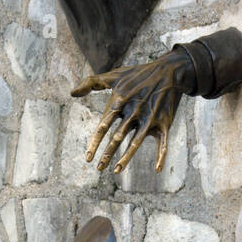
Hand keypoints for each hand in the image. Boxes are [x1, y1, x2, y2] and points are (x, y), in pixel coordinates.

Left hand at [73, 49, 193, 173]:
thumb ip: (91, 82)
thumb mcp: (115, 75)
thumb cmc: (138, 74)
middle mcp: (134, 111)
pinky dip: (161, 156)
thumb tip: (72, 93)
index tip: (88, 158)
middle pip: (117, 136)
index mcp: (120, 101)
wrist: (169, 71)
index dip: (94, 143)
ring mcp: (150, 118)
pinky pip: (163, 142)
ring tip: (116, 170)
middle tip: (99, 168)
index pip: (103, 125)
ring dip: (126, 157)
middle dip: (107, 153)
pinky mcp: (164, 122)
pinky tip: (157, 169)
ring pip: (136, 142)